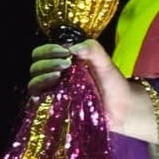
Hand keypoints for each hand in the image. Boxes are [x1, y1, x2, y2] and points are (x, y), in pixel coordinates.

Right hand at [26, 41, 157, 141]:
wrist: (124, 108)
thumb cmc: (114, 84)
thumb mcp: (105, 62)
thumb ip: (93, 50)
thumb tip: (73, 47)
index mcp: (62, 63)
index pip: (41, 53)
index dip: (48, 51)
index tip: (65, 52)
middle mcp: (55, 78)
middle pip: (35, 67)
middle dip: (47, 63)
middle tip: (65, 64)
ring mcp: (54, 94)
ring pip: (33, 85)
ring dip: (42, 78)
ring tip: (58, 76)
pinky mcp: (56, 110)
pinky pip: (38, 104)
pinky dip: (39, 97)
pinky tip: (49, 93)